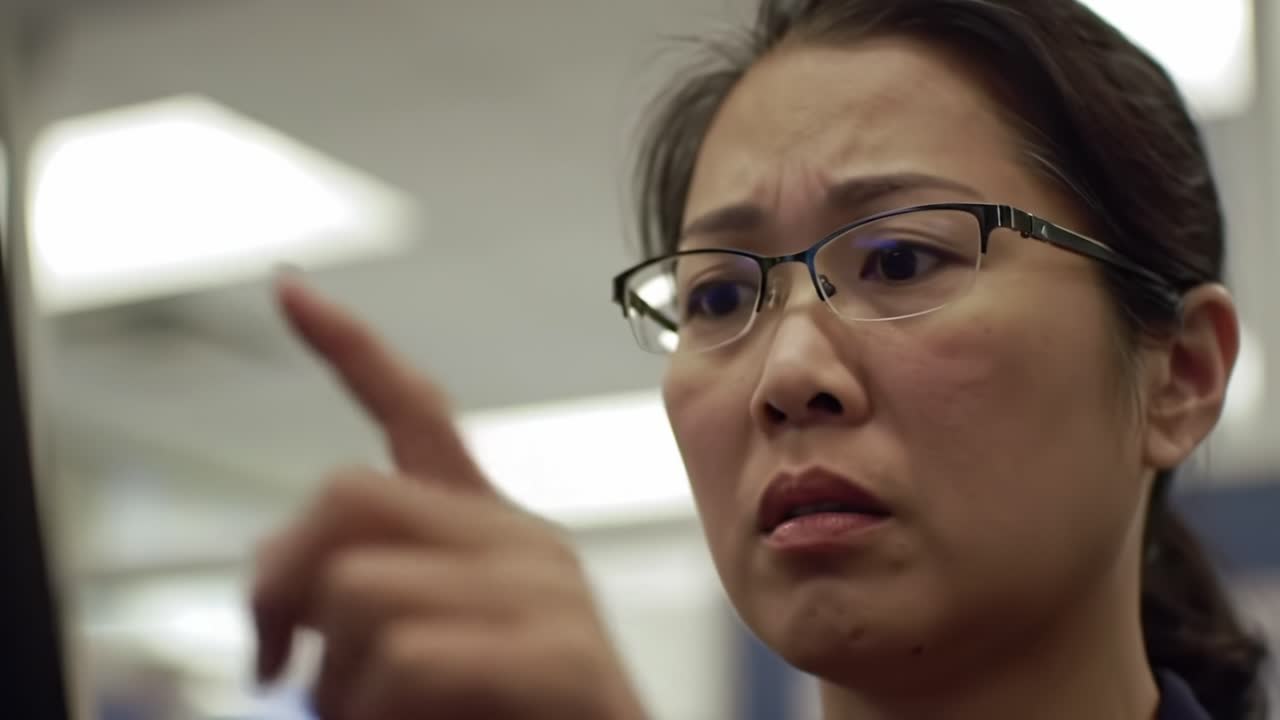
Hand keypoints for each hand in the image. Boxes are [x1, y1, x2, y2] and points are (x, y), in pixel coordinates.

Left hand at [251, 277, 646, 719]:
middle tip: (269, 663)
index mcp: (486, 529)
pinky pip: (412, 658)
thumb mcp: (420, 649)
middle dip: (276, 582)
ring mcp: (546, 592)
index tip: (288, 286)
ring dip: (331, 685)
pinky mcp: (560, 657)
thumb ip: (371, 593)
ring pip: (361, 589)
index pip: (415, 410)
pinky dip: (373, 718)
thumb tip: (279, 587)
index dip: (346, 348)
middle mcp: (520, 539)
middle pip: (347, 495)